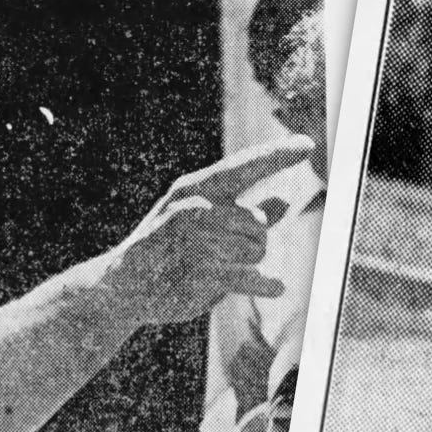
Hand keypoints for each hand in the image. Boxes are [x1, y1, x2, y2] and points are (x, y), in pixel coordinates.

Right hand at [105, 140, 310, 325]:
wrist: (123, 286)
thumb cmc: (165, 251)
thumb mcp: (199, 224)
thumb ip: (243, 214)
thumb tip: (284, 201)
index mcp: (195, 189)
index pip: (243, 166)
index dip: (277, 155)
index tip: (308, 144)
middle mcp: (196, 208)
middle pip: (258, 222)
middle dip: (255, 242)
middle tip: (227, 256)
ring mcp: (196, 240)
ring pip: (257, 250)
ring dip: (250, 265)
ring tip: (220, 270)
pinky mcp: (200, 272)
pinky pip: (251, 276)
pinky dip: (266, 284)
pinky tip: (276, 287)